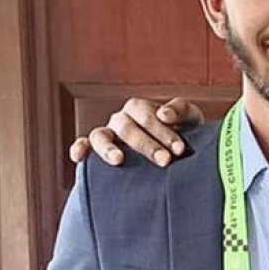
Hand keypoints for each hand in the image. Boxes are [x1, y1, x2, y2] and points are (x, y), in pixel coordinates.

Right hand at [68, 97, 202, 166]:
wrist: (176, 154)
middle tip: (165, 160)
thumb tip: (164, 114)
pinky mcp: (98, 149)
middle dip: (147, 144)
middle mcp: (121, 119)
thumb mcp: (190, 119)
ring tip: (119, 160)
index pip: (148, 116)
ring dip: (108, 147)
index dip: (164, 132)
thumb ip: (181, 110)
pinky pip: (84, 145)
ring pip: (100, 135)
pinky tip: (78, 158)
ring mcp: (108, 133)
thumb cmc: (184, 134)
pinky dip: (79, 148)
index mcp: (140, 109)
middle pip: (127, 127)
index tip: (180, 149)